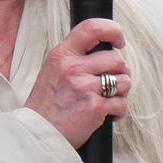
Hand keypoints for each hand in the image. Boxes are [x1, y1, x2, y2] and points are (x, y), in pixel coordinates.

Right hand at [24, 17, 130, 147]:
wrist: (38, 134)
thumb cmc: (47, 105)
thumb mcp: (52, 71)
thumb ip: (74, 58)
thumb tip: (105, 51)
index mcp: (62, 55)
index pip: (91, 28)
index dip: (113, 30)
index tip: (119, 41)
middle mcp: (73, 67)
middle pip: (116, 58)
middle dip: (120, 72)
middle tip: (111, 83)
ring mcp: (84, 87)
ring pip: (124, 81)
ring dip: (121, 92)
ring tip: (107, 100)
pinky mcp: (95, 107)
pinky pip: (122, 103)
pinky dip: (119, 111)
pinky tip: (107, 115)